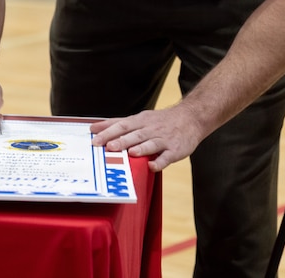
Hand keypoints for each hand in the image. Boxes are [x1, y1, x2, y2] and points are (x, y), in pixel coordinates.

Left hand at [89, 104, 206, 171]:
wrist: (191, 118)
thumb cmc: (161, 121)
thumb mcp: (140, 118)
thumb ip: (118, 123)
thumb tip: (95, 127)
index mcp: (140, 121)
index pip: (121, 124)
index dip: (107, 130)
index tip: (93, 136)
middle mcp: (150, 129)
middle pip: (133, 133)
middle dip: (120, 140)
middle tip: (107, 146)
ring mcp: (163, 139)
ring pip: (150, 143)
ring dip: (140, 148)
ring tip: (129, 153)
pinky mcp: (175, 150)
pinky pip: (167, 157)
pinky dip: (160, 161)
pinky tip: (152, 166)